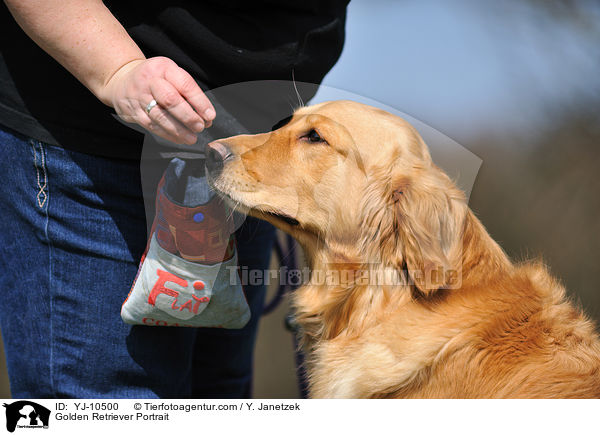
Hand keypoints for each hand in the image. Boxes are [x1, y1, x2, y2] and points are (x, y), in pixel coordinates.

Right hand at [100, 57, 214, 144]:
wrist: (122, 79)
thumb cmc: (157, 79)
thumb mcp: (171, 75)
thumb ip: (189, 93)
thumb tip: (207, 118)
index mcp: (163, 68)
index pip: (185, 84)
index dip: (199, 101)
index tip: (210, 116)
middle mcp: (149, 80)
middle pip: (170, 100)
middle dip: (188, 116)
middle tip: (200, 127)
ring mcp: (139, 96)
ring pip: (160, 116)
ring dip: (179, 130)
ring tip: (192, 138)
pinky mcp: (133, 112)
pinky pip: (152, 126)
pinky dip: (168, 135)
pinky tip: (180, 139)